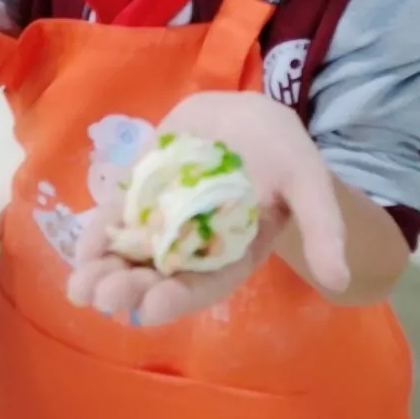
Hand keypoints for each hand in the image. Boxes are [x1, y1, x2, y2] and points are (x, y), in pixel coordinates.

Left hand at [68, 91, 348, 326]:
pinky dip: (100, 232)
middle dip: (131, 287)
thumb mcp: (309, 182)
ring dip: (105, 269)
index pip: (204, 284)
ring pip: (132, 251)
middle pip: (160, 274)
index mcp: (232, 252)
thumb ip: (322, 227)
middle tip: (103, 297)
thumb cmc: (283, 151)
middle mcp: (194, 244)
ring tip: (79, 287)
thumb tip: (339, 279)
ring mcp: (165, 219)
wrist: (250, 111)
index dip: (178, 297)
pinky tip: (82, 249)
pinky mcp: (145, 192)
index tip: (151, 307)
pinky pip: (119, 216)